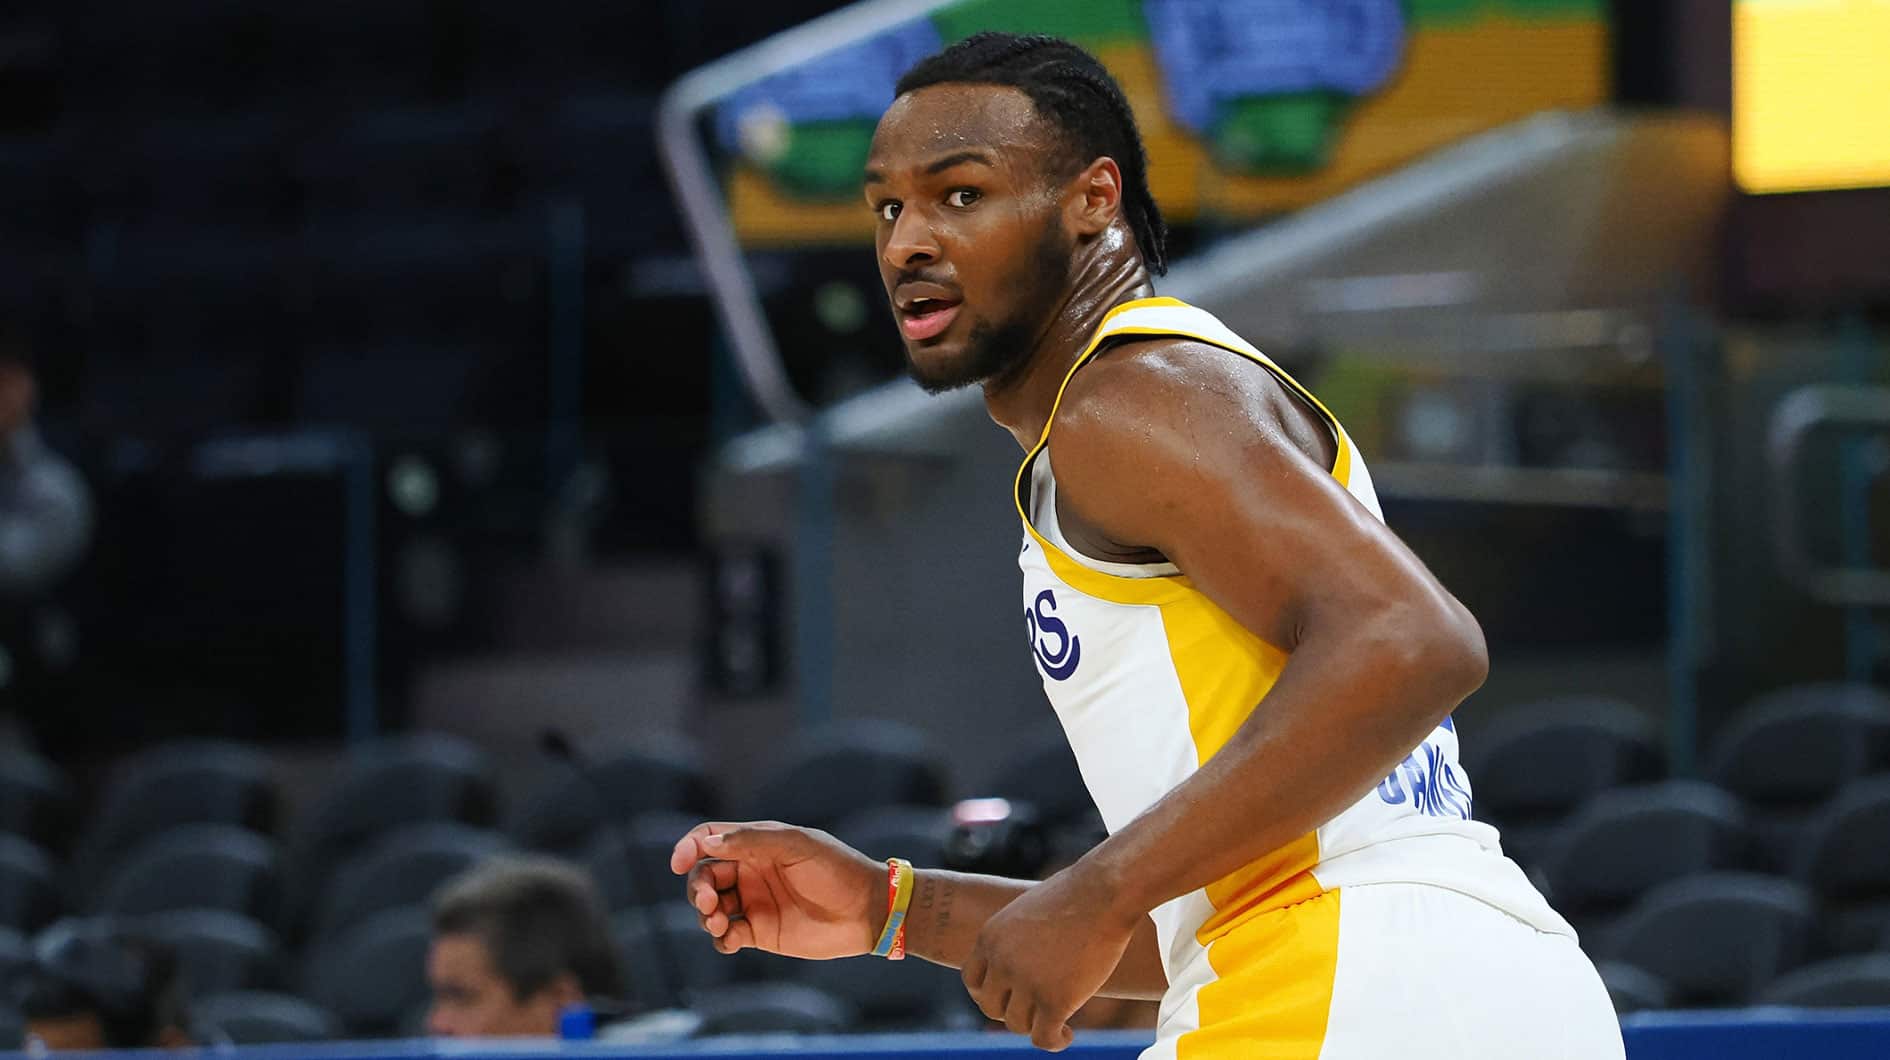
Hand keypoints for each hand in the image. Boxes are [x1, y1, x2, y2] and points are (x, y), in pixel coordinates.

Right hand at [670, 820, 884, 958]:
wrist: (867, 911)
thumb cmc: (836, 869)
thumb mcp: (796, 845)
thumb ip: (752, 841)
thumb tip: (708, 843)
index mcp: (758, 844)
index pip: (710, 839)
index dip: (689, 847)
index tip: (679, 862)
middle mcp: (751, 872)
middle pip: (705, 875)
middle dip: (698, 886)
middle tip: (709, 900)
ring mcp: (754, 902)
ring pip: (710, 907)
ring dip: (704, 913)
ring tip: (716, 921)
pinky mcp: (761, 932)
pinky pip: (727, 936)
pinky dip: (720, 938)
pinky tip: (729, 938)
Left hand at [961, 862, 1138, 1051]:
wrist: (1104, 892)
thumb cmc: (1077, 894)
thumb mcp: (1031, 911)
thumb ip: (1018, 939)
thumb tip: (1026, 964)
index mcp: (991, 937)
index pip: (972, 979)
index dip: (989, 993)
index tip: (1010, 996)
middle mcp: (1001, 962)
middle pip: (991, 1006)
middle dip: (1013, 1011)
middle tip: (1037, 1009)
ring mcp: (1026, 982)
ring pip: (1017, 1024)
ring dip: (1037, 1025)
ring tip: (1059, 1021)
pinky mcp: (1054, 1000)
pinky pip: (1043, 1038)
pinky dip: (1054, 1041)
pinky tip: (1067, 1035)